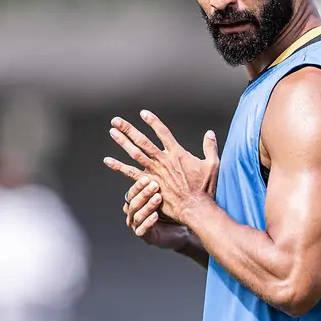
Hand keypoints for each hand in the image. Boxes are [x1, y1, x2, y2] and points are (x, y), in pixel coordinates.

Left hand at [104, 110, 218, 223]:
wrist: (195, 207)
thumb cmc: (205, 188)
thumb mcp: (212, 165)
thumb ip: (210, 147)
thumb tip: (210, 133)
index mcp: (177, 153)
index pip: (162, 132)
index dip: (152, 121)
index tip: (143, 113)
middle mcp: (163, 160)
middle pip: (143, 140)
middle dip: (129, 129)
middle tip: (116, 120)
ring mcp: (154, 172)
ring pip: (135, 153)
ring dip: (122, 142)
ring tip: (112, 132)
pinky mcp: (149, 184)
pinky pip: (130, 173)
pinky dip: (118, 166)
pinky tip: (107, 160)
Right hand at [122, 176, 189, 249]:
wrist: (180, 230)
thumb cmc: (172, 209)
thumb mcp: (166, 193)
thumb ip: (160, 180)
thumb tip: (162, 157)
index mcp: (135, 200)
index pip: (133, 191)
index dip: (139, 185)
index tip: (147, 177)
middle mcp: (133, 213)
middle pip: (134, 202)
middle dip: (144, 193)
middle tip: (155, 185)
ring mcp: (137, 225)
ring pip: (137, 215)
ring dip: (148, 206)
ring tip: (158, 198)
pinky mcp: (144, 236)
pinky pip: (142, 230)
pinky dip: (148, 222)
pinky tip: (156, 215)